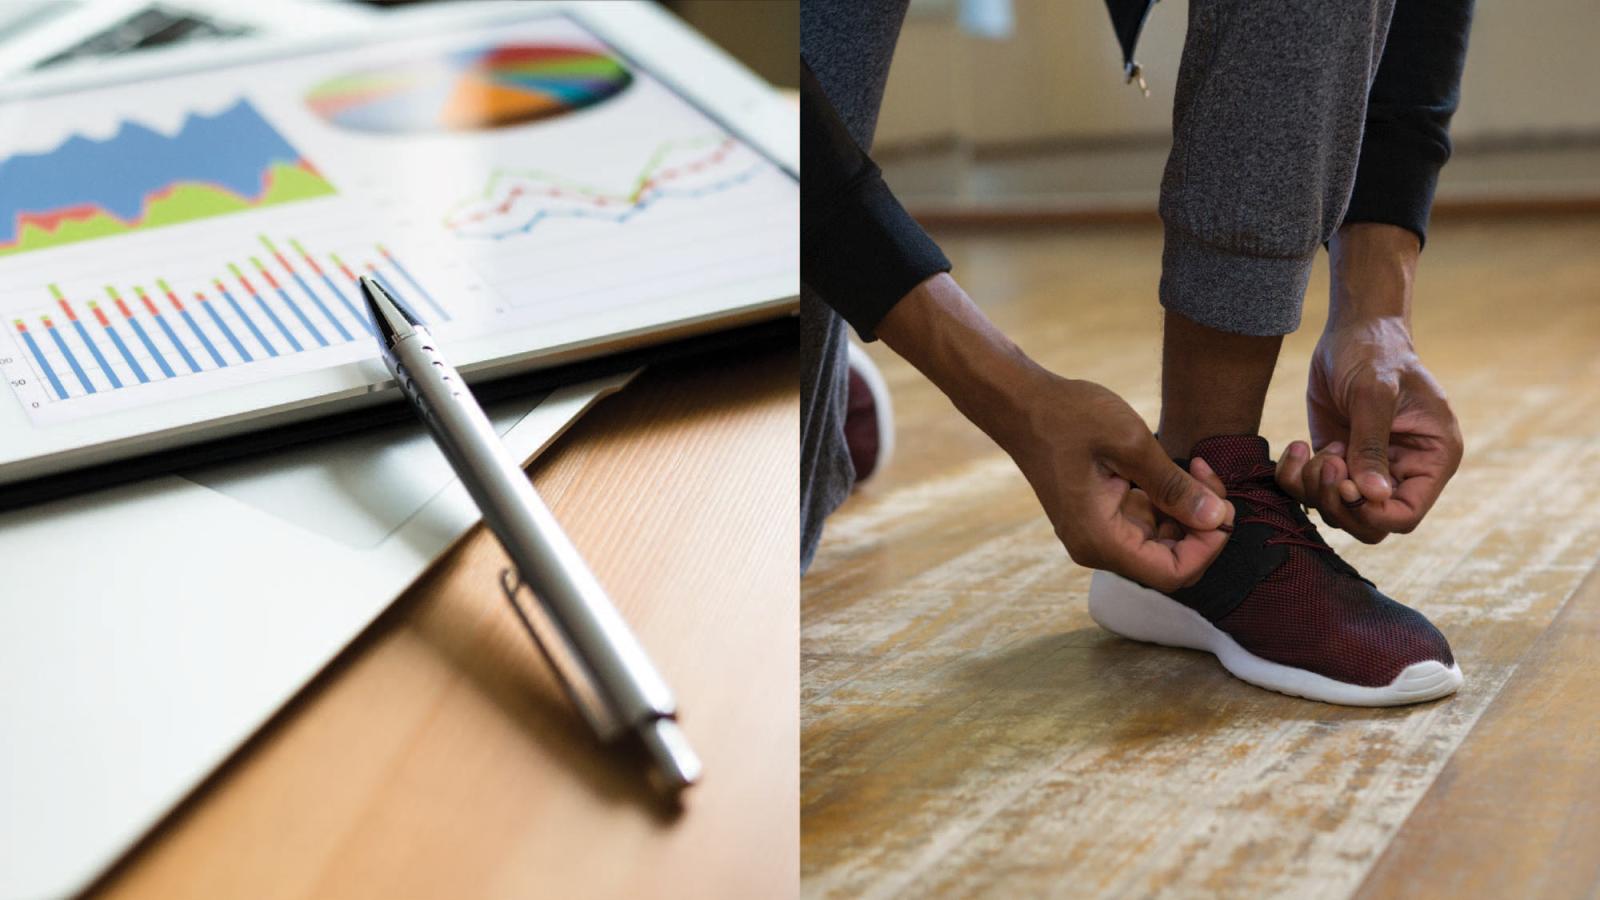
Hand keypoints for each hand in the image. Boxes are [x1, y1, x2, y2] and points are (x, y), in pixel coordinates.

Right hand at [874, 273, 1231, 590]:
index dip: (1208, 548)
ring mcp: (1097, 533)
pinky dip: (1169, 503)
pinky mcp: (1100, 516)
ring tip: (1196, 466)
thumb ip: (1174, 486)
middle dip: (1202, 526)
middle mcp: (1097, 547)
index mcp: (1100, 539)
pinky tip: (1177, 469)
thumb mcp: (1130, 444)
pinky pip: (1146, 524)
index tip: (1221, 507)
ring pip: (1162, 542)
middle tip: (1210, 477)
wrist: (1022, 404)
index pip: (1172, 573)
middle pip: (1170, 560)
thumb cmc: (1069, 418)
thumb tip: (1217, 519)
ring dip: (1188, 511)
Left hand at [1275, 224, 1462, 542]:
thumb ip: (1371, 445)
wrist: (1353, 331)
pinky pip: (1309, 492)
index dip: (1371, 513)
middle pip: (1369, 524)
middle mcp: (1402, 472)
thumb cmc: (1375, 354)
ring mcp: (1365, 470)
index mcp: (1432, 459)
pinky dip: (1294, 480)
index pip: (1406, 515)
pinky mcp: (1334, 462)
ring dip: (1314, 489)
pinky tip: (1298, 446)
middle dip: (1338, 503)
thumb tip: (1373, 496)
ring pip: (1337, 512)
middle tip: (1326, 463)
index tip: (1346, 485)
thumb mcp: (1374, 394)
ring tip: (1313, 450)